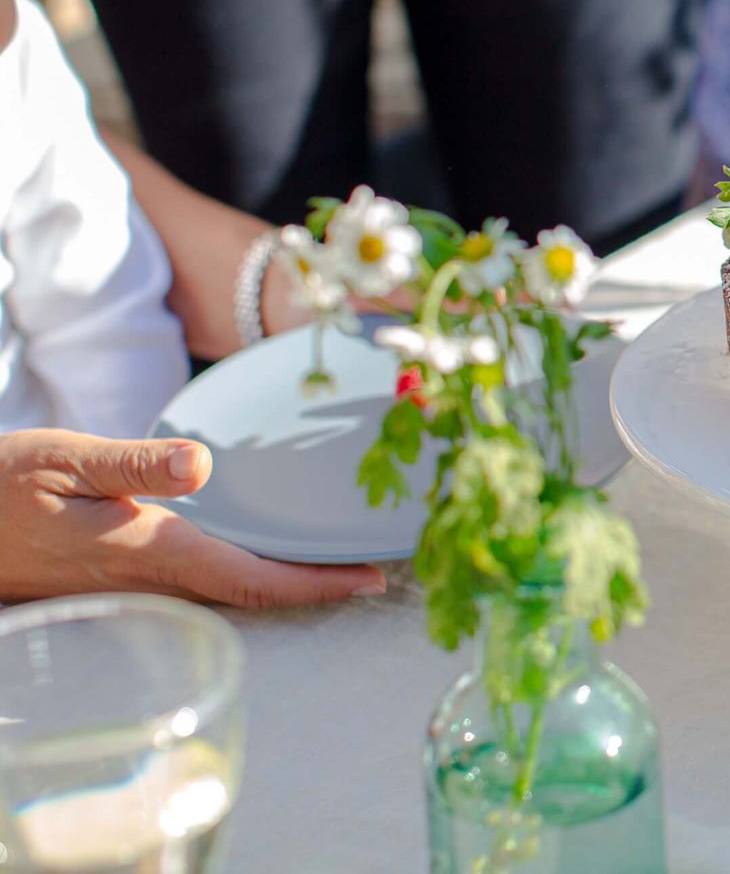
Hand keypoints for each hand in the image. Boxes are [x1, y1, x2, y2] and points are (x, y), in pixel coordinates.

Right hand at [0, 430, 384, 607]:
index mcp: (146, 549)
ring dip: (281, 580)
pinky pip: (194, 581)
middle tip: (374, 571)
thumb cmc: (1, 486)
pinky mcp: (116, 577)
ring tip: (336, 560)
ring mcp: (131, 585)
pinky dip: (241, 569)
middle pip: (249, 590)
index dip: (315, 584)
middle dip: (313, 586)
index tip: (370, 580)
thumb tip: (200, 464)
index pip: (249, 577)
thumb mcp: (67, 458)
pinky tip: (261, 550)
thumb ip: (135, 464)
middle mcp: (147, 577)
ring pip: (223, 589)